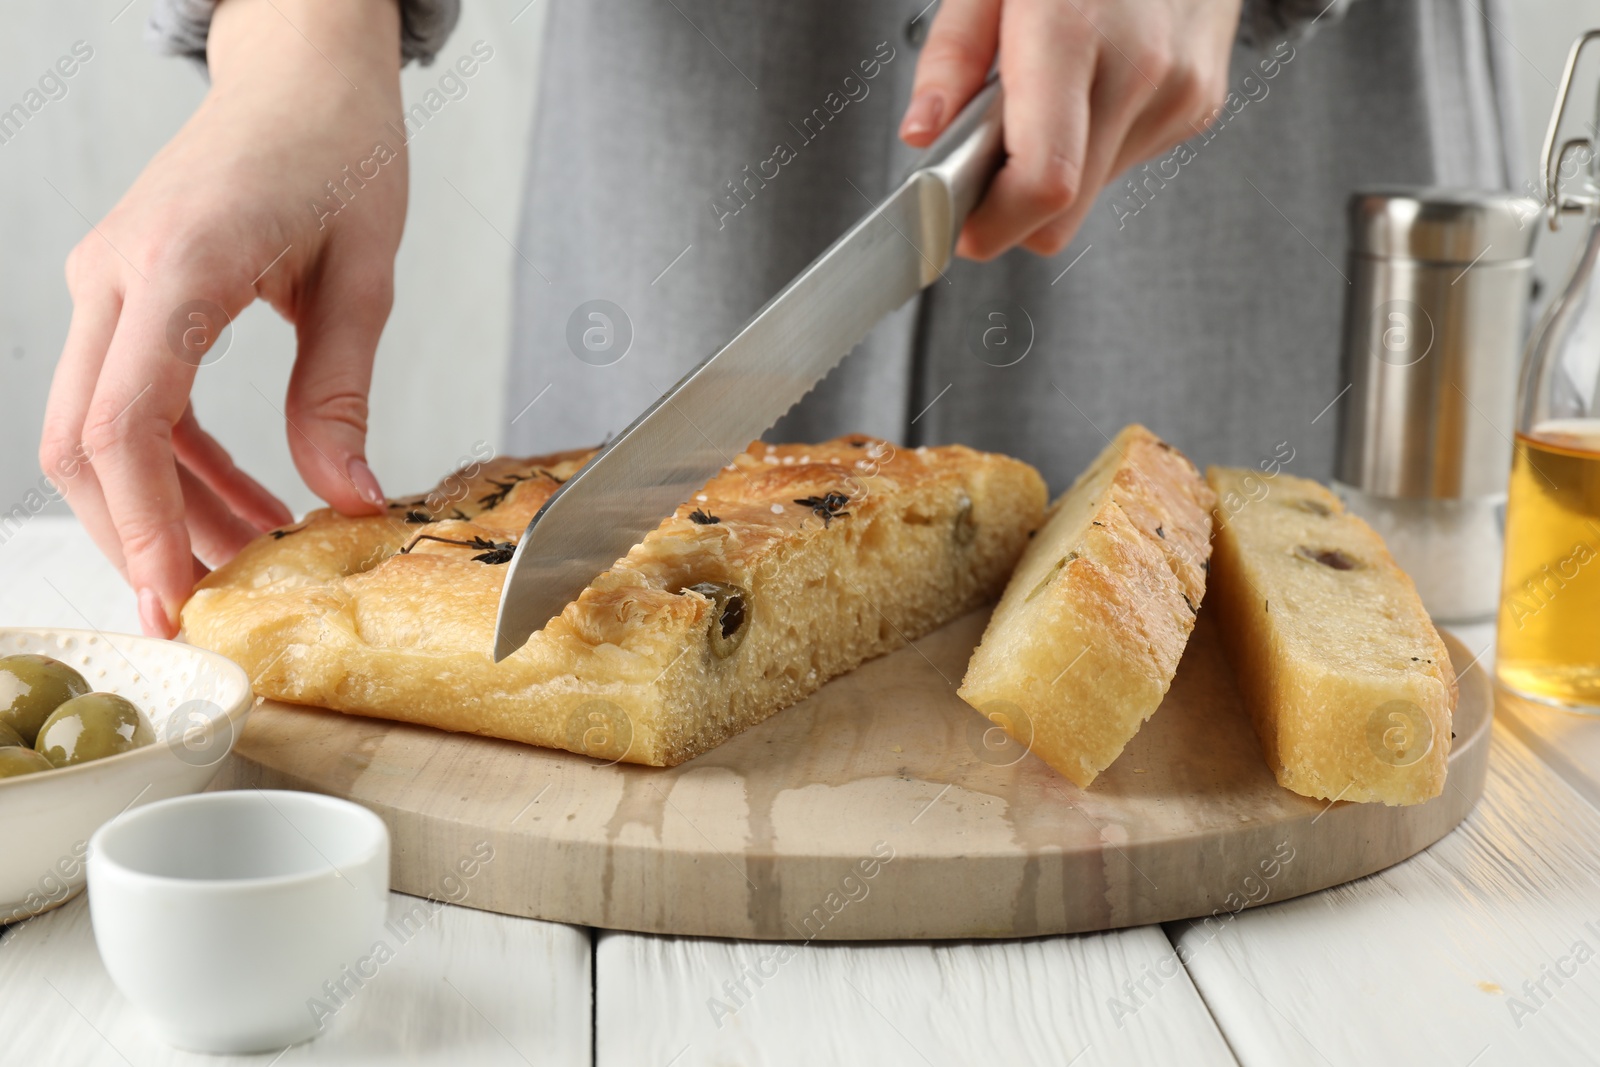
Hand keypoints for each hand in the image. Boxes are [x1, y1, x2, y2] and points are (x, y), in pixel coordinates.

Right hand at [40, 0, 405, 636]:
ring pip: (97, 429)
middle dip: (136, 536)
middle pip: (82, 440)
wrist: (302, 76)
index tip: (177, 601)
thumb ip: (341, 391)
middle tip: (203, 613)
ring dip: (164, 508)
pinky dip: (178, 465)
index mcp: (180, 263)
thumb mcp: (366, 275)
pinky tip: (246, 505)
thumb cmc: (341, 152)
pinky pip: (132, 402)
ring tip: (250, 563)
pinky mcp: (128, 294)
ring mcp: (111, 283)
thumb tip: (346, 503)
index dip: (143, 524)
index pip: (126, 420)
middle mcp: (118, 273)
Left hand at [900, 0, 1241, 258]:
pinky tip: (1089, 84)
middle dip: (1011, 207)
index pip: (1044, 184)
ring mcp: (1181, 92)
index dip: (994, 224)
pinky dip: (1091, 144)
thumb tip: (922, 135)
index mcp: (1074, 33)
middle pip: (1064, 211)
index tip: (956, 225)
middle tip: (981, 159)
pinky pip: (1125, 161)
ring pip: (1093, 193)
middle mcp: (1141, 71)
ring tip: (1045, 94)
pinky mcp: (1200, 103)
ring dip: (1054, 169)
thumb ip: (953, 54)